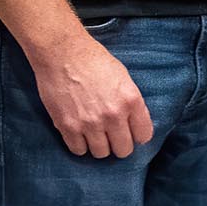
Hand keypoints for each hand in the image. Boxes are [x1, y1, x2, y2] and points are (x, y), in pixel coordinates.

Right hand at [29, 34, 153, 159]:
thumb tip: (134, 123)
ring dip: (98, 145)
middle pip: (123, 150)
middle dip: (119, 143)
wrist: (62, 52)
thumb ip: (130, 102)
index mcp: (130, 100)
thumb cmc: (92, 59)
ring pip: (101, 153)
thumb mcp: (123, 76)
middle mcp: (113, 115)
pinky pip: (78, 150)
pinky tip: (79, 132)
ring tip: (93, 132)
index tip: (130, 131)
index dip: (137, 134)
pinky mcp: (68, 126)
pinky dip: (79, 144)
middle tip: (111, 134)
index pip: (144, 135)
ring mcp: (90, 123)